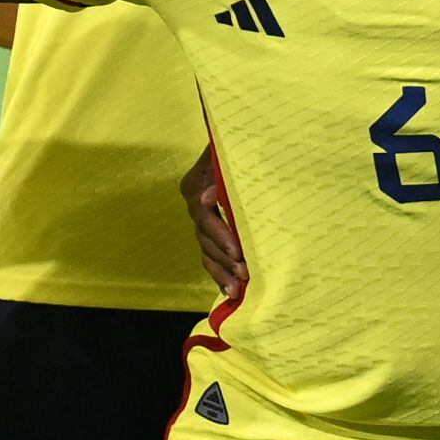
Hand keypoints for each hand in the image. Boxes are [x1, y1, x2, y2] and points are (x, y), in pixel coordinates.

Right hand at [183, 147, 244, 296]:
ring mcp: (201, 221)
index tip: (237, 251)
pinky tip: (231, 292)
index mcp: (194, 185)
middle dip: (224, 258)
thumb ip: (222, 171)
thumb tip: (208, 199)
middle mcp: (194, 205)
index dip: (220, 235)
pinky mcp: (210, 234)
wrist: (245, 147)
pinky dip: (220, 274)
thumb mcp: (230, 153)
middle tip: (245, 272)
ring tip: (238, 288)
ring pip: (206, 251)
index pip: (203, 215)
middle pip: (205, 237)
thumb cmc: (242, 147)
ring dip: (221, 271)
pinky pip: (210, 257)